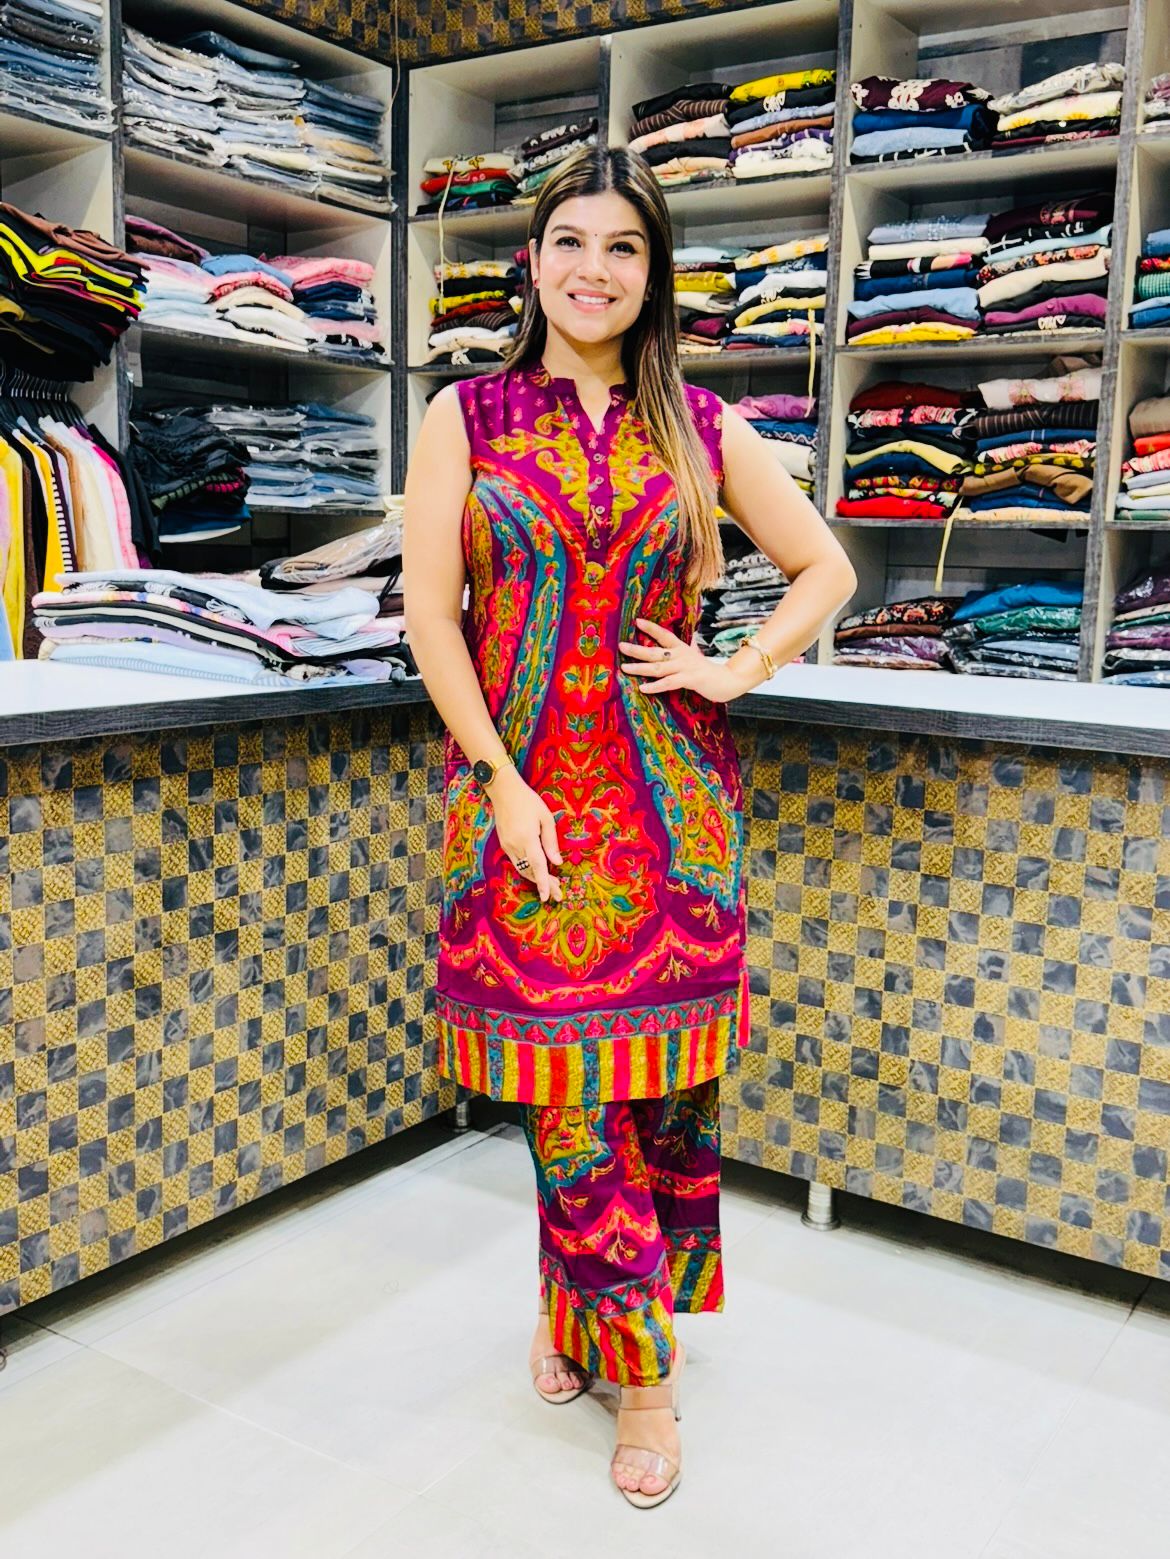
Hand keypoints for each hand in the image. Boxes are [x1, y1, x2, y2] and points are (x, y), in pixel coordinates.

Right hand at [485, 768, 563, 902]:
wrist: (504, 791)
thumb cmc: (528, 801)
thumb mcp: (545, 817)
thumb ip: (551, 841)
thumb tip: (557, 862)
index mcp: (527, 838)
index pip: (537, 866)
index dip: (544, 883)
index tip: (548, 897)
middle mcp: (515, 845)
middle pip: (530, 872)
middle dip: (544, 884)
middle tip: (558, 894)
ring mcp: (507, 846)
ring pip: (522, 870)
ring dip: (536, 879)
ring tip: (551, 885)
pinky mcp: (504, 844)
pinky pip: (517, 862)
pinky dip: (528, 870)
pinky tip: (538, 871)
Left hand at [619, 617, 752, 704]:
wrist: (727, 680)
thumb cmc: (707, 671)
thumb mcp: (694, 657)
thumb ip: (685, 652)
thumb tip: (679, 646)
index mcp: (682, 648)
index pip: (664, 635)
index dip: (651, 628)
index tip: (636, 621)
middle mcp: (681, 656)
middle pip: (655, 651)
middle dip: (637, 649)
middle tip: (621, 646)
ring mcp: (685, 667)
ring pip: (659, 667)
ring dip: (640, 668)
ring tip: (625, 668)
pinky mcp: (690, 680)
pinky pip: (669, 683)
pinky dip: (656, 686)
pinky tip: (643, 688)